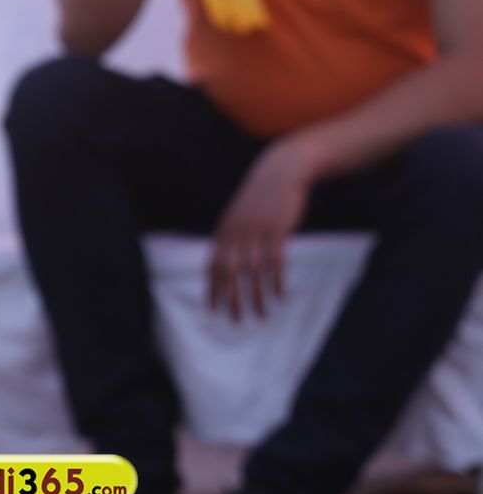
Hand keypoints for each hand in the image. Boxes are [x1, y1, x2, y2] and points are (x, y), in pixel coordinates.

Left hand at [209, 139, 317, 321]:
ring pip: (252, 273)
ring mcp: (256, 233)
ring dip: (256, 297)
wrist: (281, 172)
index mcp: (224, 233)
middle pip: (229, 274)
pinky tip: (279, 296)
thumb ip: (233, 236)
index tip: (213, 309)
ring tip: (262, 315)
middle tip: (236, 320)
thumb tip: (229, 258)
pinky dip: (276, 281)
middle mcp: (236, 235)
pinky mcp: (276, 231)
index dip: (212, 289)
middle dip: (231, 300)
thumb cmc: (262, 197)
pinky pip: (275, 262)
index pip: (212, 267)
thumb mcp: (240, 216)